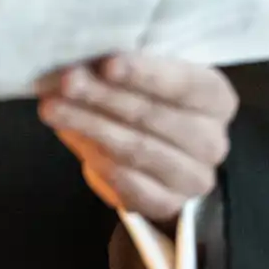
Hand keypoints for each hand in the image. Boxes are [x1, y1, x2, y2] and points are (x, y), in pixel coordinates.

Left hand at [37, 53, 237, 223]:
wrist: (159, 157)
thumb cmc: (149, 101)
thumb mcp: (143, 79)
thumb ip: (121, 69)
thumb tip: (78, 64)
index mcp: (216, 98)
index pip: (184, 83)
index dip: (145, 74)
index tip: (107, 64)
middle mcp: (213, 140)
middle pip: (153, 116)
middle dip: (104, 96)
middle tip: (66, 82)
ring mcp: (193, 177)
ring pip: (136, 149)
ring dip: (89, 125)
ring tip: (53, 108)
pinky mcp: (167, 204)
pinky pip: (127, 182)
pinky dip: (95, 157)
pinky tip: (70, 137)